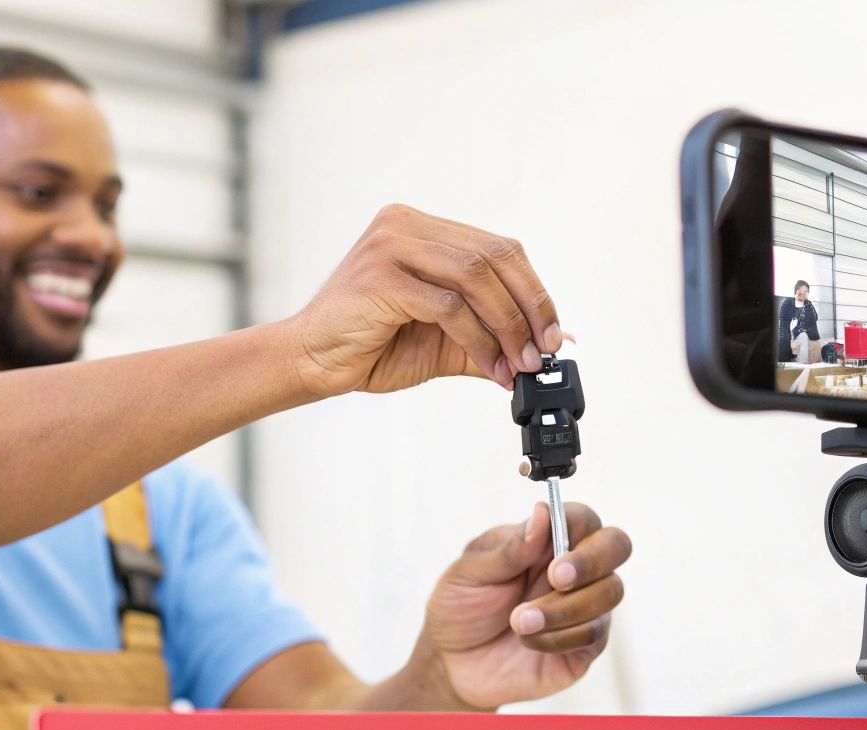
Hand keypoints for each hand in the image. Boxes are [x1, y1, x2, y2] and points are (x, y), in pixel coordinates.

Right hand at [282, 204, 565, 396]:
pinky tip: (492, 366)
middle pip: (493, 256)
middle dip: (528, 307)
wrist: (311, 363)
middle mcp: (405, 225)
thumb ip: (492, 336)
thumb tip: (549, 347)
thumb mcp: (445, 340)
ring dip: (508, 327)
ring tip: (520, 364)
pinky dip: (479, 340)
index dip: (533, 290)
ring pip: (476, 278)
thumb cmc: (370, 345)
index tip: (554, 333)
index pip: (497, 248)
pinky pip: (450, 306)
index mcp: (421, 228)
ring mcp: (391, 246)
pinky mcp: (381, 278)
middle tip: (545, 350)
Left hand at [409, 502, 630, 710]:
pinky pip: (594, 634)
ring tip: (519, 622)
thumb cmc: (461, 609)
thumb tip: (542, 512)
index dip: (577, 528)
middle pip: (616, 546)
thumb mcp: (469, 574)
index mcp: (546, 541)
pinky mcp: (585, 645)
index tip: (553, 554)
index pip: (583, 518)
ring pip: (609, 592)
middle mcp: (574, 569)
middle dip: (592, 562)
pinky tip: (530, 641)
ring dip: (564, 608)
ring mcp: (584, 606)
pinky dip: (559, 638)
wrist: (452, 664)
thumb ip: (509, 548)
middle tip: (556, 580)